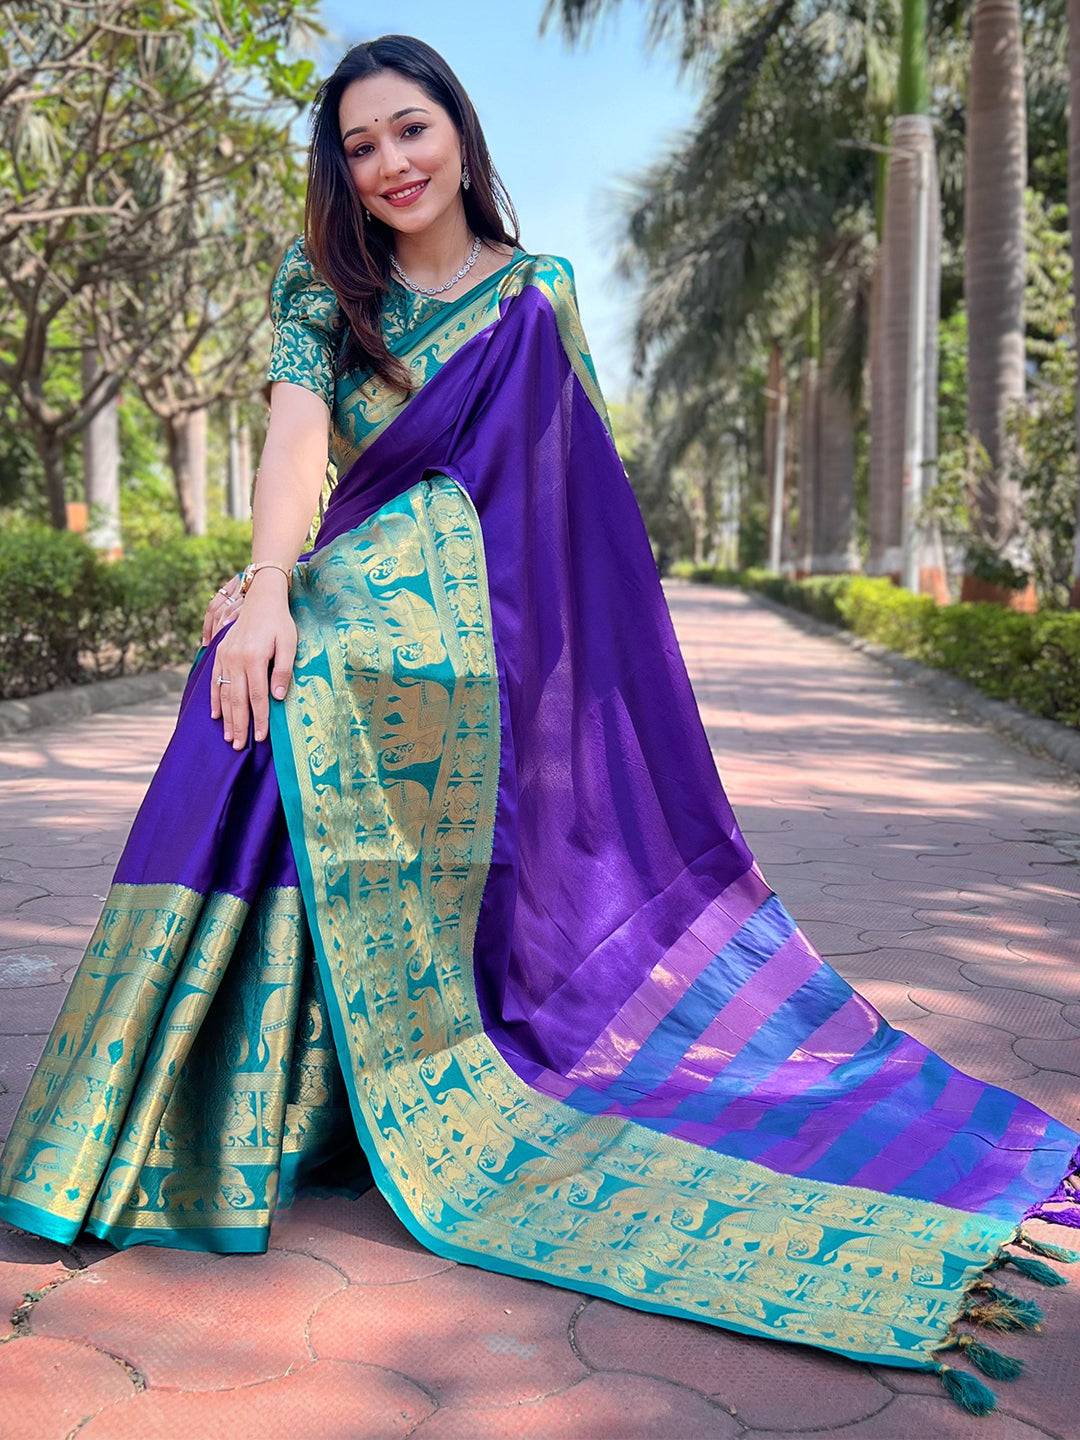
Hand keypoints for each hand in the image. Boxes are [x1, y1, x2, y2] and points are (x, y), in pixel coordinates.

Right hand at [209, 574, 296, 747]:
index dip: (259, 719)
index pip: (257, 697)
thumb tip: (278, 699)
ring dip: (226, 717)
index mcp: (255, 658)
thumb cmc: (280, 622)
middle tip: (239, 746)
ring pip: (225, 693)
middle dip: (239, 725)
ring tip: (229, 736)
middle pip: (238, 700)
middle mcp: (237, 660)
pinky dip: (215, 699)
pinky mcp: (221, 654)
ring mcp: (226, 657)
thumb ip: (284, 671)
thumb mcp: (289, 644)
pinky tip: (216, 714)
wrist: (260, 599)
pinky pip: (216, 681)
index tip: (260, 738)